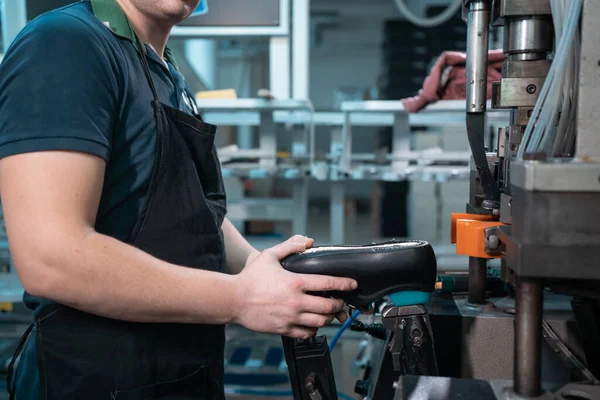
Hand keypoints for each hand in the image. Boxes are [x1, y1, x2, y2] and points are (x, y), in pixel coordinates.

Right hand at [232, 235, 357, 338]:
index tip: (352, 284)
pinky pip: (306, 333)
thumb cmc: (250, 278)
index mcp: (295, 282)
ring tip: (329, 312)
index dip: (344, 284)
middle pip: (328, 306)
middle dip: (339, 303)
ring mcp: (290, 317)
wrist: (233, 299)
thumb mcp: (269, 256)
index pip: (328, 283)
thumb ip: (289, 246)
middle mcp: (295, 302)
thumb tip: (307, 242)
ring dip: (329, 317)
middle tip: (340, 300)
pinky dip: (314, 329)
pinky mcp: (283, 329)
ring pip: (320, 322)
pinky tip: (313, 323)